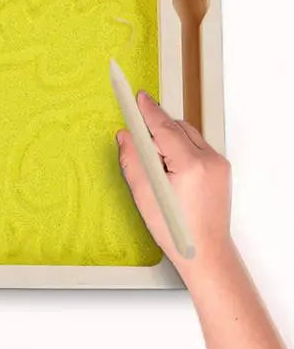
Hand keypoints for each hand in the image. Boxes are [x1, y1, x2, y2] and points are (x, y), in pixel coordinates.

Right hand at [117, 92, 232, 274]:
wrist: (205, 251)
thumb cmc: (176, 229)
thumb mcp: (145, 195)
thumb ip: (133, 160)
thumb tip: (126, 137)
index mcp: (190, 164)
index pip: (164, 127)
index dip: (149, 111)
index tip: (138, 98)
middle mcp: (209, 159)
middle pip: (178, 128)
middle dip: (157, 125)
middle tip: (137, 130)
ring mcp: (218, 164)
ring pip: (189, 136)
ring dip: (169, 137)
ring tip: (151, 155)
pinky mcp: (221, 170)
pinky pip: (198, 148)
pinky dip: (181, 148)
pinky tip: (168, 165)